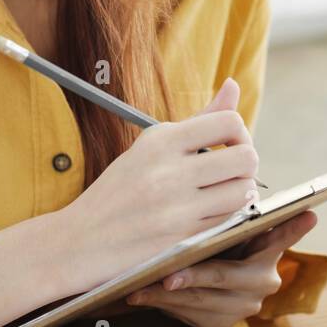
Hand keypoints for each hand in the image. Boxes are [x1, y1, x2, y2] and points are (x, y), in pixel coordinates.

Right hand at [56, 78, 260, 293]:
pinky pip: (228, 221)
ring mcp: (176, 207)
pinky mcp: (180, 239)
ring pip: (242, 192)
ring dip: (240, 193)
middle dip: (247, 164)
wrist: (79, 240)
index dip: (241, 134)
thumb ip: (199, 120)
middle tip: (232, 172)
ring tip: (221, 194)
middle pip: (246, 158)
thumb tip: (234, 86)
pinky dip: (228, 217)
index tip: (230, 145)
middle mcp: (169, 171)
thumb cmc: (119, 190)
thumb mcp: (150, 147)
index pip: (229, 123)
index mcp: (160, 140)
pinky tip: (210, 214)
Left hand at [124, 210, 319, 326]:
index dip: (288, 230)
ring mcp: (241, 307)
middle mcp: (262, 283)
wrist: (215, 278)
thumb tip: (305, 210)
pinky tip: (142, 296)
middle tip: (167, 276)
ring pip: (201, 301)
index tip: (302, 216)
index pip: (280, 239)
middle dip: (194, 277)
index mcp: (270, 255)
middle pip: (224, 278)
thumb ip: (256, 217)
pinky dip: (165, 305)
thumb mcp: (240, 229)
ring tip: (140, 286)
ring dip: (167, 294)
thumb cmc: (226, 243)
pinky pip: (189, 315)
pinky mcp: (221, 323)